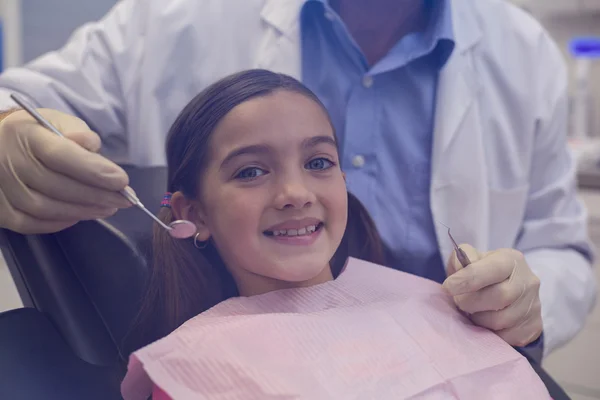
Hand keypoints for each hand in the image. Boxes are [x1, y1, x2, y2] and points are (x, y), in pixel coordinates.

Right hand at [0, 108, 131, 233]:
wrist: (0, 147)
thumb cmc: (37, 134)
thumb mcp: (56, 121)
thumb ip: (77, 131)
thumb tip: (91, 144)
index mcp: (26, 135)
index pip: (60, 155)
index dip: (93, 170)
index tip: (121, 181)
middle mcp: (9, 163)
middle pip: (57, 186)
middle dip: (97, 195)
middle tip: (124, 199)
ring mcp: (2, 189)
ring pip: (46, 208)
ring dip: (83, 211)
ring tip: (108, 208)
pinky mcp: (0, 211)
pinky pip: (31, 224)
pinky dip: (59, 223)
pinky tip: (80, 215)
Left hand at [443, 245, 542, 346]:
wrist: (507, 290)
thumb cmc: (482, 273)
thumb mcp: (471, 259)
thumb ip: (462, 258)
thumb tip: (459, 265)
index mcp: (511, 260)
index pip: (492, 269)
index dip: (468, 279)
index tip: (448, 287)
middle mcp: (528, 281)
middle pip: (499, 297)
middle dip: (471, 302)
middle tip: (459, 302)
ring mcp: (534, 305)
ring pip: (500, 320)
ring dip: (478, 319)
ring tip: (472, 312)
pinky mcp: (534, 326)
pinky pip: (507, 337)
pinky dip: (489, 334)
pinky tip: (484, 324)